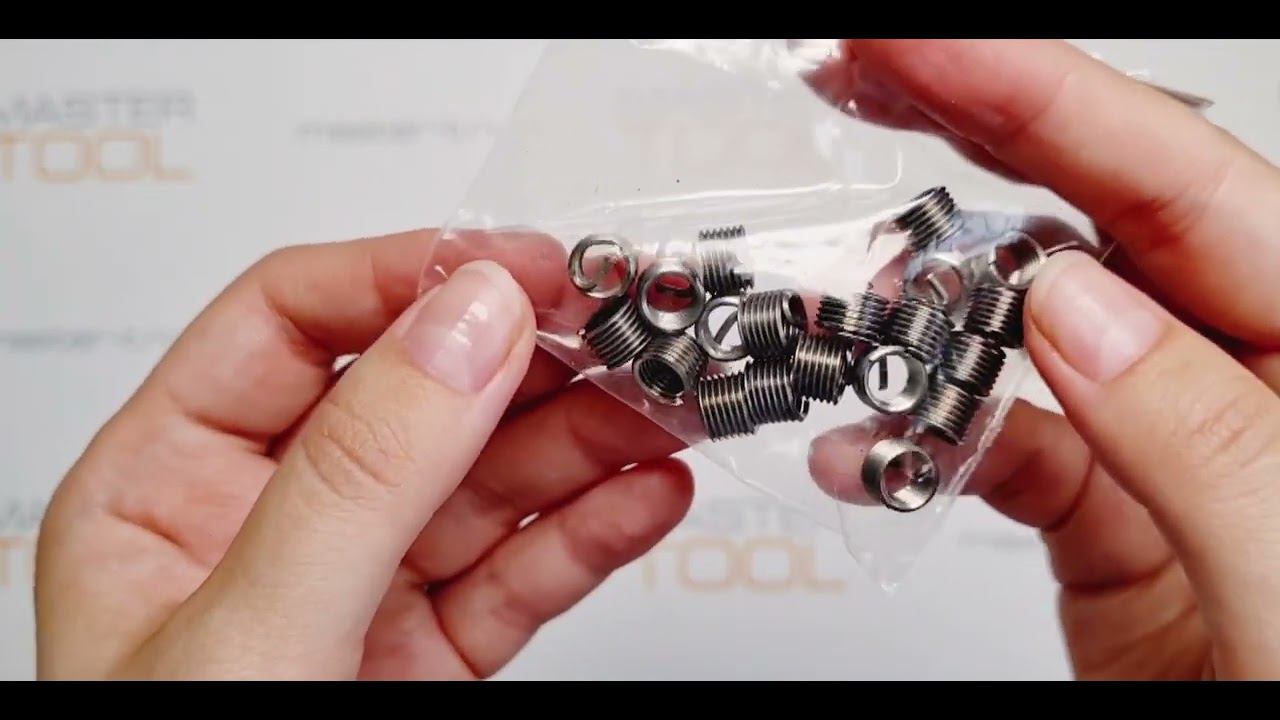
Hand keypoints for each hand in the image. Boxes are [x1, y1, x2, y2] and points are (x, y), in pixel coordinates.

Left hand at [34, 230, 690, 678]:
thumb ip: (364, 472)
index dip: (414, 278)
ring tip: (668, 412)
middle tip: (631, 338)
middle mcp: (266, 521)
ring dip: (587, 440)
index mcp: (166, 483)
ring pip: (489, 481)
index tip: (524, 270)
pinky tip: (649, 495)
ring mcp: (358, 587)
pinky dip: (593, 532)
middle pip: (418, 394)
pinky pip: (522, 573)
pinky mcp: (430, 654)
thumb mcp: (251, 633)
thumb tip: (466, 323)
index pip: (294, 321)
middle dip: (532, 364)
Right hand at [808, 40, 1279, 678]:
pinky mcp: (1109, 516)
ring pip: (1028, 332)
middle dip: (975, 127)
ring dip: (925, 306)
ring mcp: (1168, 446)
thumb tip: (1075, 309)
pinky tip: (864, 449)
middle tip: (862, 69)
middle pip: (1098, 212)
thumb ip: (1199, 436)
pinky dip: (920, 443)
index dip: (1037, 94)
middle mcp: (1248, 379)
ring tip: (840, 277)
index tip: (919, 43)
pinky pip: (999, 447)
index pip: (1176, 182)